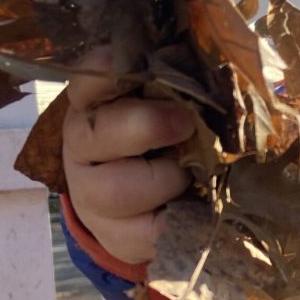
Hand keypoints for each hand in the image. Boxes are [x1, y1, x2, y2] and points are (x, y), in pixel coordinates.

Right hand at [62, 47, 194, 262]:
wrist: (146, 210)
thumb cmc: (163, 145)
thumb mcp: (165, 110)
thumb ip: (178, 87)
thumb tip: (216, 67)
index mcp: (92, 108)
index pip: (85, 84)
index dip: (103, 72)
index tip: (123, 62)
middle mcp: (84, 151)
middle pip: (97, 134)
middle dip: (144, 125)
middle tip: (185, 122)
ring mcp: (94, 197)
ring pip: (118, 189)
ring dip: (165, 178)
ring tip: (190, 174)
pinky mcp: (119, 237)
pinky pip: (149, 233)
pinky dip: (180, 220)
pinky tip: (198, 208)